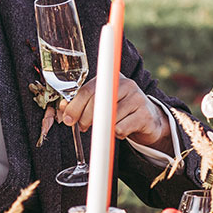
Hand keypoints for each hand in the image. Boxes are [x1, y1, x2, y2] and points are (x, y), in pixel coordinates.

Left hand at [57, 77, 171, 148]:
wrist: (148, 119)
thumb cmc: (120, 110)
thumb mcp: (101, 103)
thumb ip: (81, 103)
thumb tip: (63, 108)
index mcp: (111, 78)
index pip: (88, 89)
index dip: (75, 106)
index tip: (68, 119)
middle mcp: (126, 84)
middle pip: (97, 102)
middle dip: (84, 118)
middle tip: (82, 127)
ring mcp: (137, 98)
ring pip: (108, 117)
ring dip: (101, 128)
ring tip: (105, 128)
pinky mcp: (144, 115)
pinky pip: (120, 128)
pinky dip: (116, 134)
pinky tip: (121, 130)